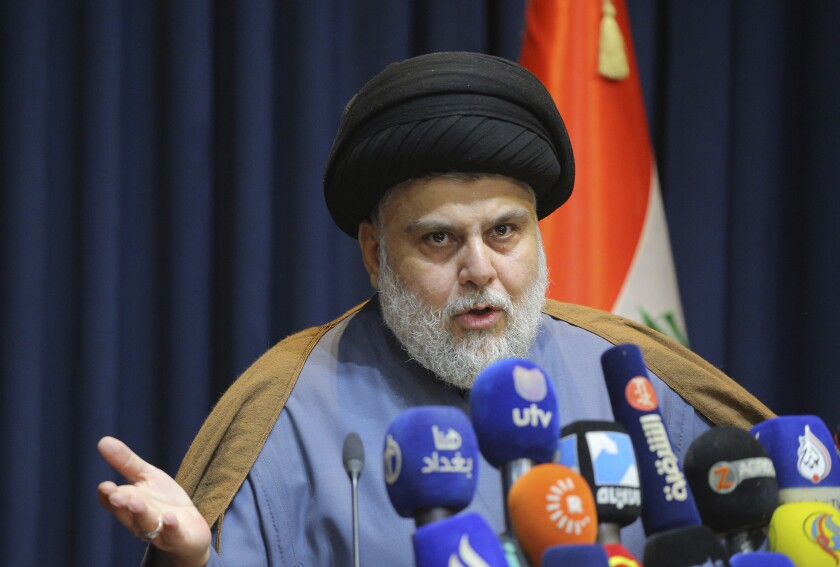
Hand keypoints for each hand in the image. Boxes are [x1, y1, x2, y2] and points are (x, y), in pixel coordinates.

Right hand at [97, 436, 211, 566]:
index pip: (112, 502)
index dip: (108, 496)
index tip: (105, 486)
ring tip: (137, 502)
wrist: (190, 526)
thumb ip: (126, 462)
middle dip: (122, 504)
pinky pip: (173, 535)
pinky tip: (169, 518)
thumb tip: (103, 440)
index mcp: (129, 505)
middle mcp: (139, 521)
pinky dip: (170, 528)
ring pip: (146, 524)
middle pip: (127, 514)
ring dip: (141, 514)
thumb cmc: (163, 500)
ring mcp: (158, 531)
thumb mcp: (147, 476)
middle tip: (117, 495)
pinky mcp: (178, 538)